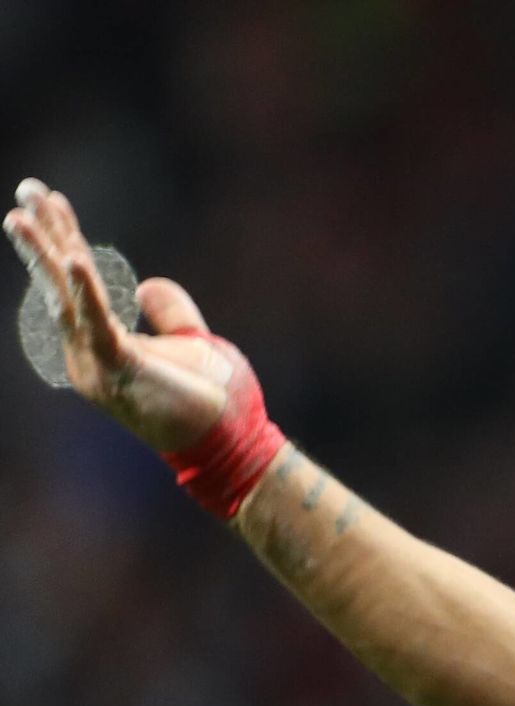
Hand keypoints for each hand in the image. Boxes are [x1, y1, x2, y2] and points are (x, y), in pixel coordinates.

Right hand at [5, 180, 234, 450]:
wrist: (233, 446)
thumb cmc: (214, 402)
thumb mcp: (193, 344)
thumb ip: (170, 313)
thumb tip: (145, 284)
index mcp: (104, 343)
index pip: (76, 283)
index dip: (64, 239)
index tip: (49, 199)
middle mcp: (89, 353)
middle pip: (61, 284)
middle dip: (43, 236)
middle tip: (26, 189)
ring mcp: (99, 364)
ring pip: (66, 298)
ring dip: (46, 254)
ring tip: (22, 215)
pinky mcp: (121, 370)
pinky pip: (98, 324)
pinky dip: (86, 291)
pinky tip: (74, 258)